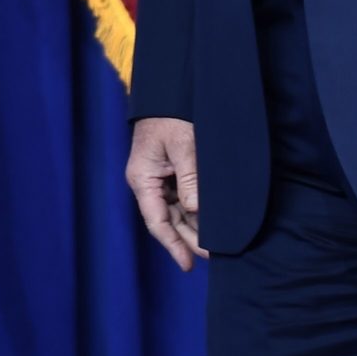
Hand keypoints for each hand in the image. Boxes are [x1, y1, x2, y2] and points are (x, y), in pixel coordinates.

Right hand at [126, 116, 204, 270]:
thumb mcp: (183, 145)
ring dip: (193, 226)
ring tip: (214, 244)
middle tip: (211, 256)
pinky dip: (195, 210)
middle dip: (188, 239)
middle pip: (167, 220)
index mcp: (143, 178)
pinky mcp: (170, 171)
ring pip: (176, 211)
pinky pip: (181, 197)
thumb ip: (190, 179)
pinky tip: (208, 220)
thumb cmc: (172, 115)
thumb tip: (196, 211)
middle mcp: (148, 182)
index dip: (173, 245)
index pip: (157, 221)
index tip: (188, 265)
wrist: (170, 90)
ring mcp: (158, 177)